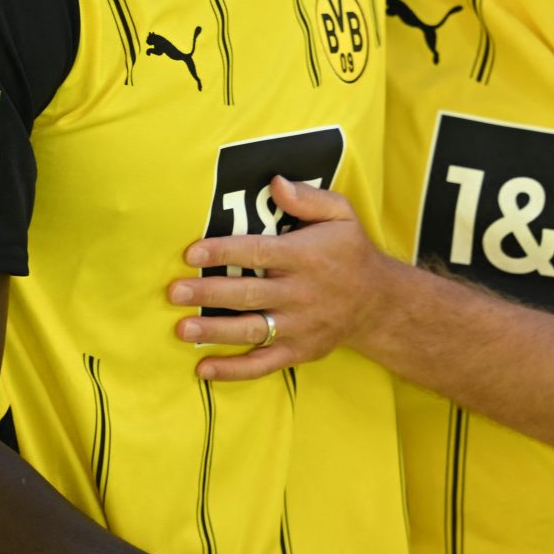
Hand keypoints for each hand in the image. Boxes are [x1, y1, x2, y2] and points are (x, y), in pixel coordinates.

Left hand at [169, 178, 395, 381]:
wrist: (379, 303)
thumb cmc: (350, 253)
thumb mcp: (341, 215)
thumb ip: (308, 198)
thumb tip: (274, 183)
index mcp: (305, 258)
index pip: (259, 253)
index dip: (224, 252)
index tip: (192, 252)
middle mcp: (300, 294)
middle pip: (248, 294)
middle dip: (209, 293)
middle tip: (174, 292)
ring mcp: (298, 327)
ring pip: (251, 330)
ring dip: (215, 331)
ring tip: (183, 329)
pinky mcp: (298, 351)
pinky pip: (263, 364)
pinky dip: (233, 370)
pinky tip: (203, 368)